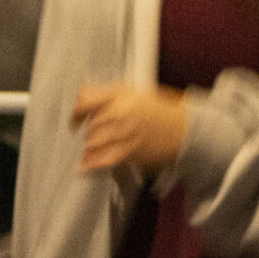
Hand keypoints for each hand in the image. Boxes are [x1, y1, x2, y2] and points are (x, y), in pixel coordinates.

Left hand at [74, 82, 189, 173]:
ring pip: (94, 142)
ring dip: (89, 146)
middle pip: (90, 124)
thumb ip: (106, 93)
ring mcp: (127, 133)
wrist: (184, 128)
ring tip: (89, 147)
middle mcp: (122, 112)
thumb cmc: (158, 110)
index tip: (74, 119)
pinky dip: (92, 163)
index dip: (76, 111)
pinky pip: (105, 159)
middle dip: (87, 130)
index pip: (87, 100)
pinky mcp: (131, 151)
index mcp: (122, 95)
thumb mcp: (133, 92)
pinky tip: (85, 166)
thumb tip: (82, 96)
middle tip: (91, 133)